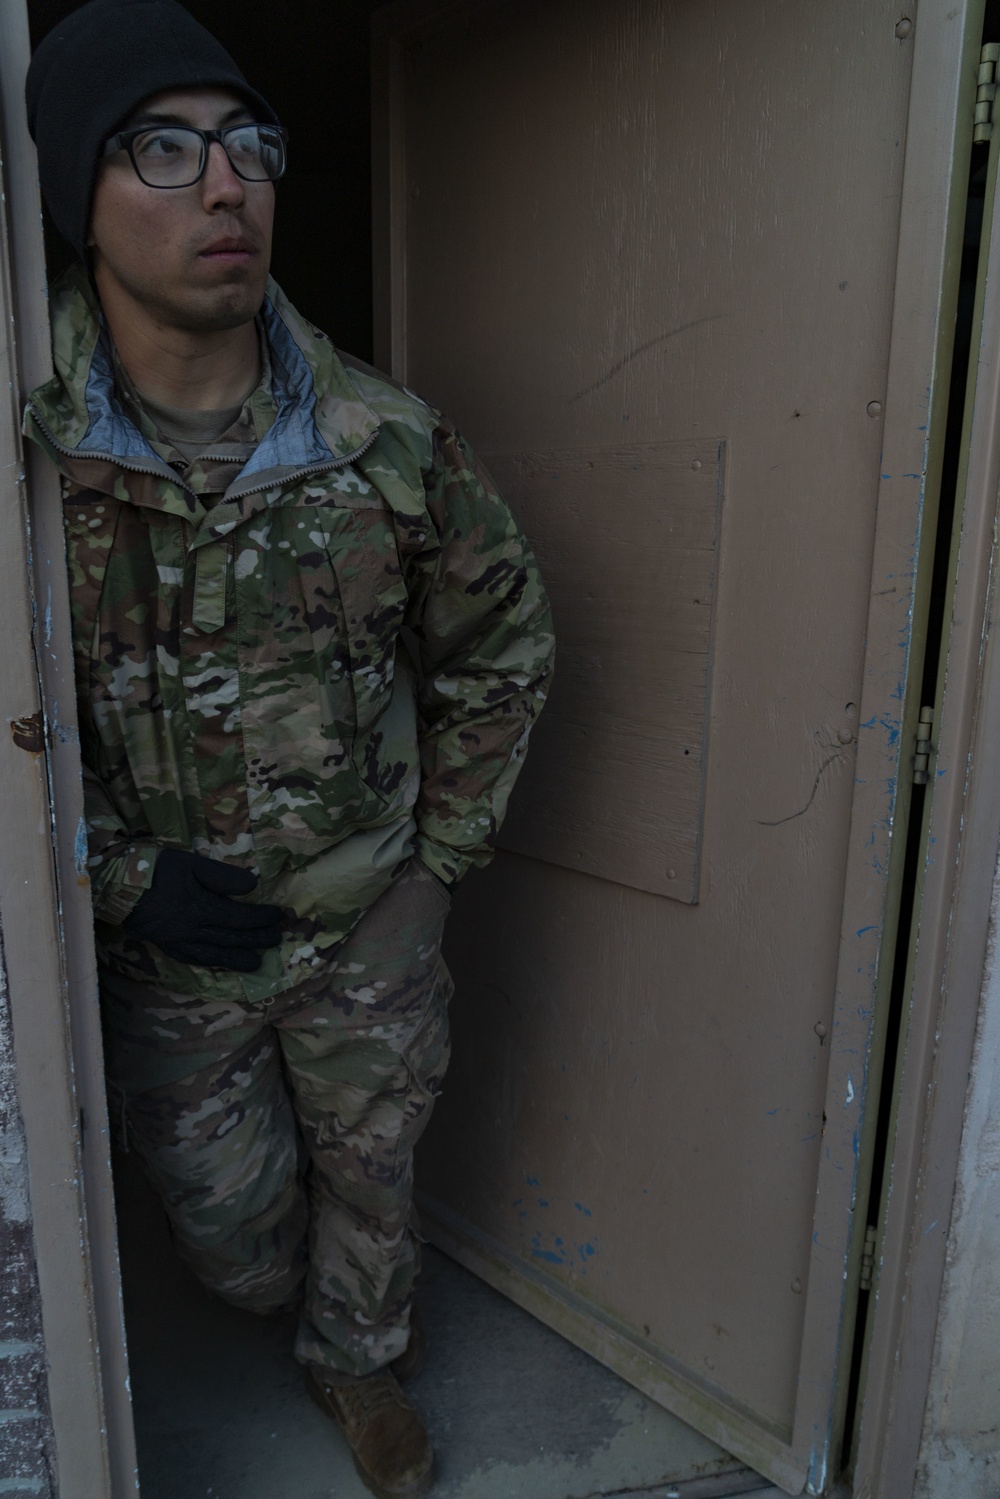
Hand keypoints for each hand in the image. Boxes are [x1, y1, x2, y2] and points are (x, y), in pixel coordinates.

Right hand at [122, 849, 284, 971]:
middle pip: (231, 938)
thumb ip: (223, 876)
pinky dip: (208, 963)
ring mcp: (178, 941)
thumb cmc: (156, 869)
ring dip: (237, 959)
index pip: (239, 917)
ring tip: (256, 963)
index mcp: (200, 907)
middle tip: (276, 939)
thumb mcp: (191, 863)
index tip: (278, 917)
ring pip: (213, 954)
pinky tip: (218, 964)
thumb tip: (252, 886)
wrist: (117, 884)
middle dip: (256, 940)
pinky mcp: (165, 945)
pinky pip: (191, 959)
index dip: (261, 918)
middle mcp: (192, 929)